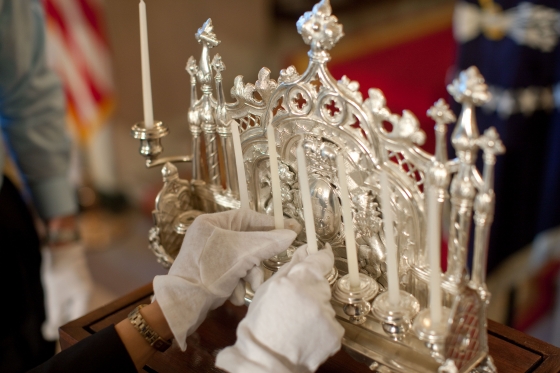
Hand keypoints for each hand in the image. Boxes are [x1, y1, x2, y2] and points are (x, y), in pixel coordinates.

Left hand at [41, 241, 92, 340]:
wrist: (61, 246)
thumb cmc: (59, 271)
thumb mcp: (54, 296)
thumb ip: (54, 315)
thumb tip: (51, 333)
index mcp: (84, 296)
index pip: (77, 319)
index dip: (64, 328)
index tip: (50, 333)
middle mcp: (86, 292)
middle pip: (75, 312)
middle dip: (62, 321)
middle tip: (47, 328)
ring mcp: (81, 285)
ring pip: (72, 305)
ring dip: (61, 313)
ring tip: (48, 319)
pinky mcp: (75, 280)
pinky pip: (70, 297)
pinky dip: (61, 304)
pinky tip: (53, 306)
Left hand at [153, 209, 298, 349]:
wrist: (183, 304)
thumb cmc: (210, 271)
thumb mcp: (243, 254)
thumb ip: (268, 243)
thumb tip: (292, 235)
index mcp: (212, 223)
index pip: (247, 217)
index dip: (270, 224)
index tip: (291, 229)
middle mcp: (210, 236)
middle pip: (247, 241)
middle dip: (257, 260)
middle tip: (271, 264)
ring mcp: (209, 256)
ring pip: (241, 260)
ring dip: (249, 276)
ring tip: (252, 287)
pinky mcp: (209, 273)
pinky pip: (231, 273)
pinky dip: (237, 284)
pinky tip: (235, 296)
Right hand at [215, 243, 343, 372]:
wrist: (266, 359)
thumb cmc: (262, 324)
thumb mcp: (268, 289)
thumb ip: (290, 266)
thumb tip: (305, 249)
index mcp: (297, 281)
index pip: (320, 260)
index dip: (322, 256)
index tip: (323, 253)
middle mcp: (315, 296)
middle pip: (321, 284)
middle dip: (311, 291)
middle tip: (293, 305)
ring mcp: (327, 316)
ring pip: (325, 305)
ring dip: (315, 310)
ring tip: (296, 323)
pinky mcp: (335, 334)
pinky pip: (331, 324)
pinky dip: (322, 328)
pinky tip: (306, 334)